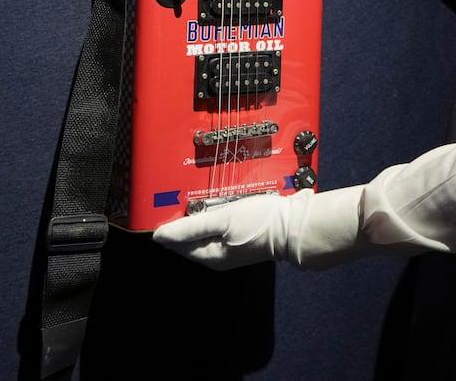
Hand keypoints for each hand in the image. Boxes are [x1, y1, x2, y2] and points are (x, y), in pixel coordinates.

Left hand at [152, 191, 300, 270]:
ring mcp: (230, 249)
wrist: (296, 225)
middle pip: (190, 237)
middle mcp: (217, 257)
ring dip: (204, 215)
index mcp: (208, 256)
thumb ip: (190, 228)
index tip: (170, 204)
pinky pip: (221, 228)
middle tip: (191, 198)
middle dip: (188, 218)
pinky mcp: (241, 240)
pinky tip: (225, 204)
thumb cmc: (262, 222)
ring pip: (206, 231)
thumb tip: (160, 235)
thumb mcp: (222, 219)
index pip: (176, 242)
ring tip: (209, 199)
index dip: (170, 223)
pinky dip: (218, 216)